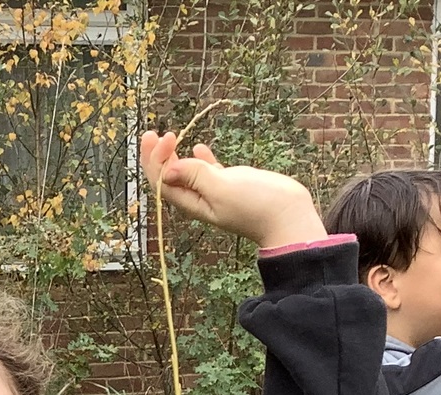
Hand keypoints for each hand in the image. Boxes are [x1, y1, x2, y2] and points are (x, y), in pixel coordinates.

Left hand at [138, 131, 322, 248]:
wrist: (288, 215)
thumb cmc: (256, 205)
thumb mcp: (222, 188)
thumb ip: (196, 176)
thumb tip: (169, 169)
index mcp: (192, 203)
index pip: (162, 182)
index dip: (156, 159)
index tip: (165, 137)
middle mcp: (199, 199)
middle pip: (169, 177)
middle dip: (158, 156)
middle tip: (153, 133)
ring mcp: (215, 191)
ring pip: (187, 172)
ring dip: (174, 155)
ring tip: (170, 137)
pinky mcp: (231, 184)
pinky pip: (209, 171)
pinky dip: (200, 159)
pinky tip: (199, 146)